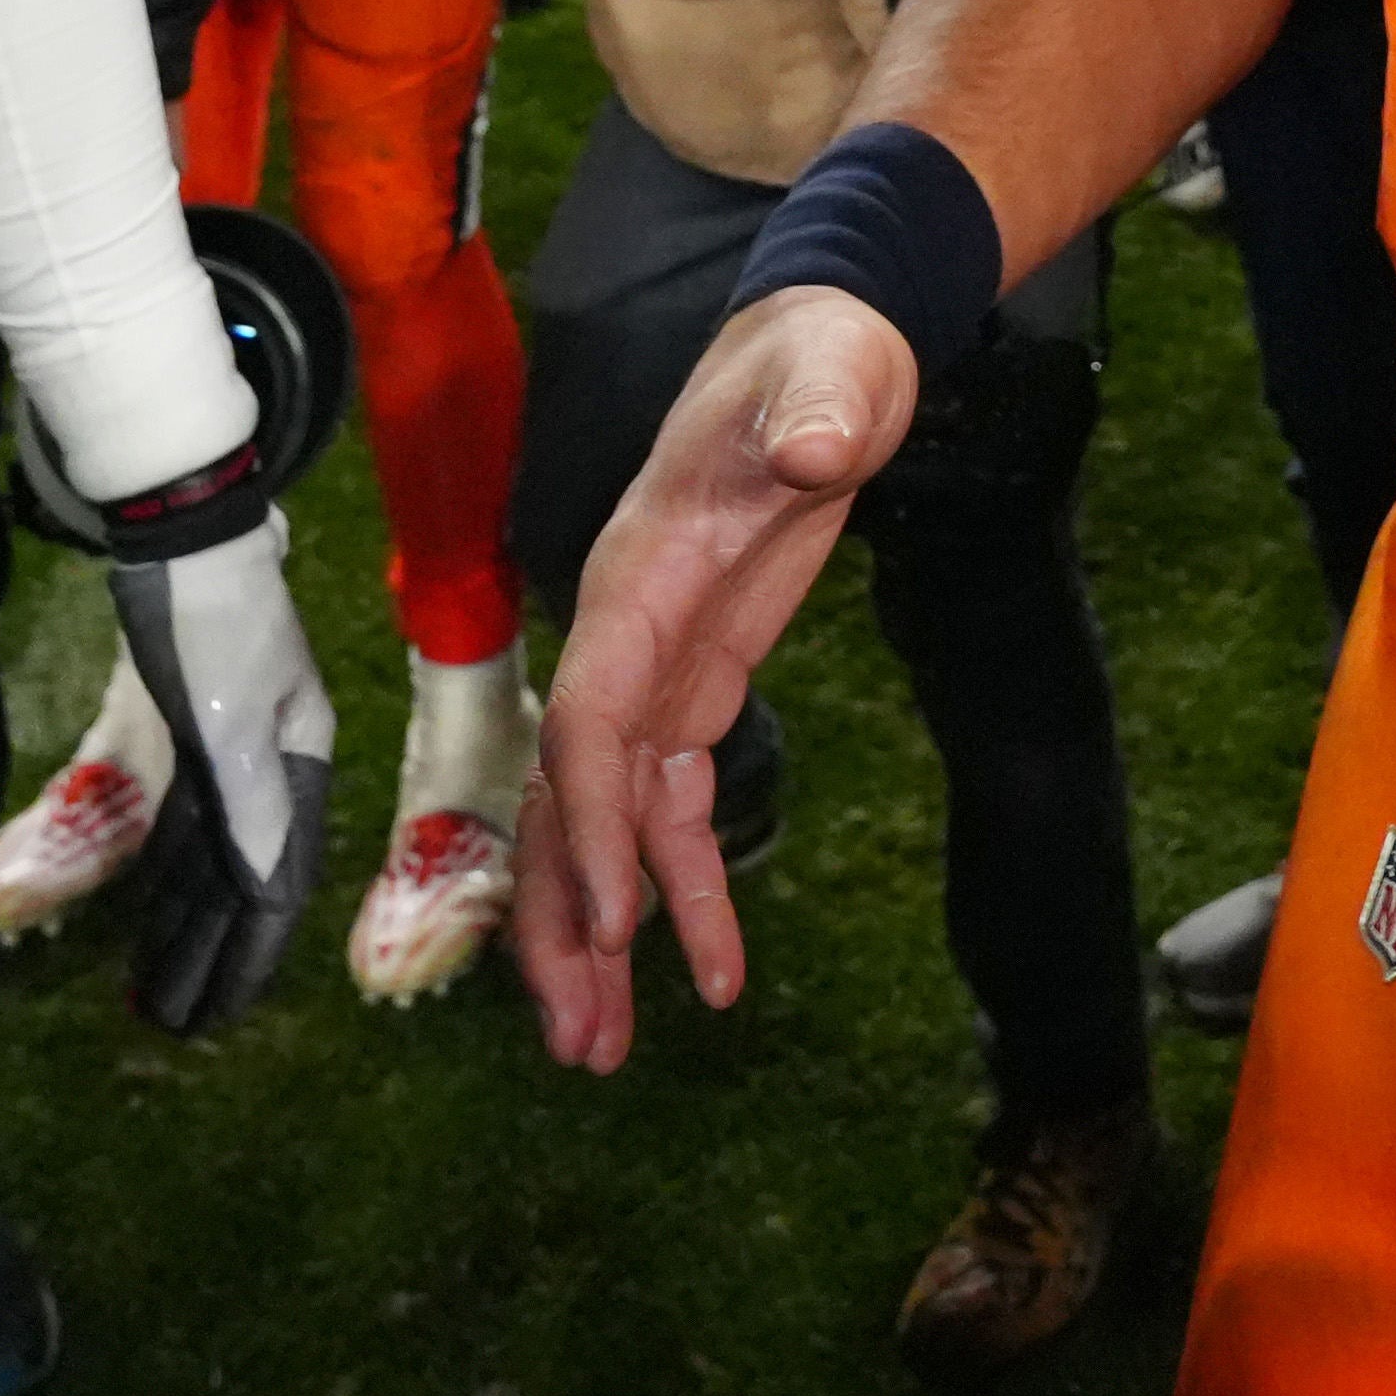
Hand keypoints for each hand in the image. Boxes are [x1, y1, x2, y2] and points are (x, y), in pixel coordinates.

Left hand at [111, 520, 332, 1037]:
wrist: (178, 527)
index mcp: (299, 764)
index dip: (246, 955)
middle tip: (170, 1023)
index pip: (276, 883)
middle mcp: (277, 764)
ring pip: (212, 855)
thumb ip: (248, 807)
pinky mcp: (198, 727)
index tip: (215, 1017)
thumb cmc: (208, 621)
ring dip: (184, 922)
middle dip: (209, 955)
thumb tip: (266, 898)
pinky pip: (188, 820)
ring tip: (154, 984)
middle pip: (243, 880)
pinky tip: (151, 904)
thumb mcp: (227, 717)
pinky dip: (171, 868)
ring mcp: (238, 745)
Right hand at [512, 287, 915, 1069]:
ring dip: (600, 933)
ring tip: (605, 1051)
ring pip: (602, 820)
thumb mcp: (831, 377)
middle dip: (563, 918)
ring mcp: (656, 663)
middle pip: (566, 796)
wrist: (822, 344)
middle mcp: (626, 632)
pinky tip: (709, 971)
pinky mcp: (697, 682)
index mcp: (640, 576)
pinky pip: (670, 806)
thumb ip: (819, 410)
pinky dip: (681, 890)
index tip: (611, 924)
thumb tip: (821, 445)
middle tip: (580, 1042)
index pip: (593, 718)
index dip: (591, 821)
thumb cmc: (820, 359)